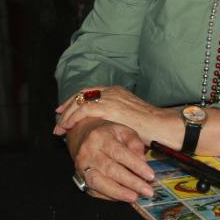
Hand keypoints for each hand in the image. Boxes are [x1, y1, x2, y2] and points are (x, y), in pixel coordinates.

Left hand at [54, 86, 168, 143]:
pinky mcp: (109, 107)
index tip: (65, 109)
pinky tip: (67, 126)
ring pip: (80, 102)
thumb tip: (105, 128)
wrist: (162, 126)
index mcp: (117, 92)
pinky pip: (84, 109)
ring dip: (67, 115)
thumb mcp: (130, 119)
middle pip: (82, 94)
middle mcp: (112, 92)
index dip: (76, 101)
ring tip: (60, 127)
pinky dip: (72, 117)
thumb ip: (116, 120)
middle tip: (57, 116)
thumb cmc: (151, 128)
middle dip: (67, 106)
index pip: (90, 93)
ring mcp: (110, 98)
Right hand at [66, 118, 154, 201]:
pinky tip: (123, 197)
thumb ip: (135, 144)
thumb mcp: (123, 131)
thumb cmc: (106, 134)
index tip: (150, 175)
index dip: (136, 165)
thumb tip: (143, 161)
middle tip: (147, 191)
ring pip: (99, 183)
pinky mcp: (81, 179)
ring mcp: (82, 167)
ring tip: (134, 197)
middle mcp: (89, 152)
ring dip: (118, 192)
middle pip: (111, 170)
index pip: (120, 153)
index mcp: (100, 137)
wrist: (81, 136)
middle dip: (131, 182)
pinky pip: (95, 191)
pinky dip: (110, 196)